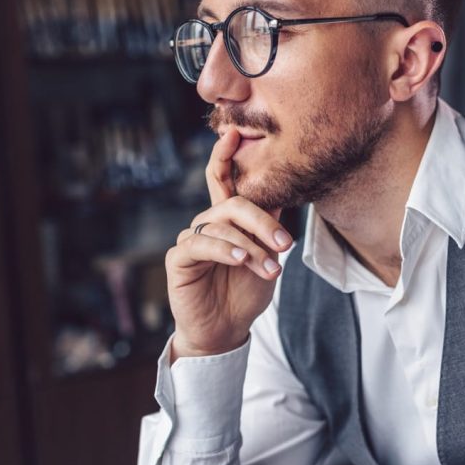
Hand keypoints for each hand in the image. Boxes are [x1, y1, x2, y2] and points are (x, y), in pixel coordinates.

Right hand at [166, 128, 291, 358]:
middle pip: (232, 203)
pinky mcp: (179, 259)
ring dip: (251, 247)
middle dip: (262, 221)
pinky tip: (240, 259)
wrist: (226, 331)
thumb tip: (283, 191)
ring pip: (222, 226)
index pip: (223, 181)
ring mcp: (191, 240)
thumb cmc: (244, 294)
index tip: (233, 133)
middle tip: (284, 245)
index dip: (225, 156)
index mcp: (227, 220)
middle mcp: (207, 224)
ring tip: (270, 269)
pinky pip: (201, 244)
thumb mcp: (266, 256)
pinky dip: (225, 250)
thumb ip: (269, 226)